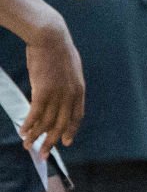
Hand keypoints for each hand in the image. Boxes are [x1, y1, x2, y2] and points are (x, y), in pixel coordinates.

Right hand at [21, 23, 84, 155]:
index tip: (65, 142)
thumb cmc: (58, 50)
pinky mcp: (42, 91)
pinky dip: (29, 124)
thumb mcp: (70, 69)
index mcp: (79, 90)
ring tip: (27, 145)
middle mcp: (70, 96)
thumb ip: (68, 84)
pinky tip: (22, 131)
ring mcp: (57, 94)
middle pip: (61, 124)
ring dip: (35, 136)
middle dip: (51, 141)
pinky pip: (35, 114)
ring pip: (46, 122)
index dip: (70, 131)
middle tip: (43, 154)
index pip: (76, 117)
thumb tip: (61, 92)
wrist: (51, 38)